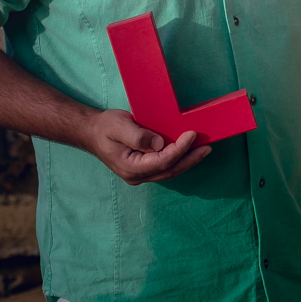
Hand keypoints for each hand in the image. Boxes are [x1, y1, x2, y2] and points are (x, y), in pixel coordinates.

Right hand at [85, 109, 211, 184]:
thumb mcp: (118, 126)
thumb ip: (137, 136)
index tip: (192, 135)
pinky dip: (180, 159)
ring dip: (188, 161)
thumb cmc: (105, 128)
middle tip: (207, 147)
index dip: (180, 149)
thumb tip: (159, 144)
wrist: (93, 133)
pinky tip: (191, 151)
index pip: (162, 161)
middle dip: (191, 159)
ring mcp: (141, 174)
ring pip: (170, 171)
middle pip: (170, 170)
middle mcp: (137, 175)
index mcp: (130, 167)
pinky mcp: (145, 168)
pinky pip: (166, 167)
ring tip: (204, 149)